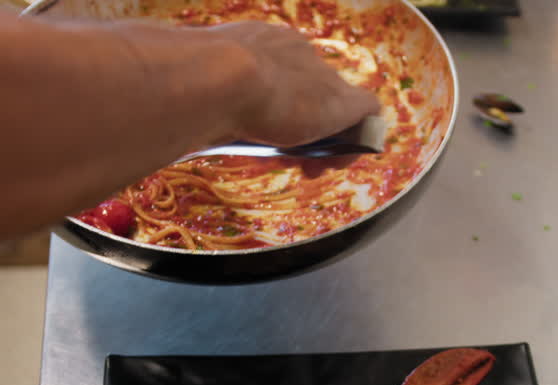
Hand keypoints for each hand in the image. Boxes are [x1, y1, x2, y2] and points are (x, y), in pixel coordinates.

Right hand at [207, 22, 379, 146]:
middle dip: (302, 130)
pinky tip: (337, 162)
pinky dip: (358, 140)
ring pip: (337, 107)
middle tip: (288, 159)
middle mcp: (295, 52)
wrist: (215, 79)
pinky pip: (366, 114)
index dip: (276, 110)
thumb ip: (207, 105)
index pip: (279, 76)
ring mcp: (320, 75)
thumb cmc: (194, 88)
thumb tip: (190, 125)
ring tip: (309, 168)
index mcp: (260, 43)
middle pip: (309, 93)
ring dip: (326, 141)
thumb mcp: (199, 96)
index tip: (261, 137)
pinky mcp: (341, 100)